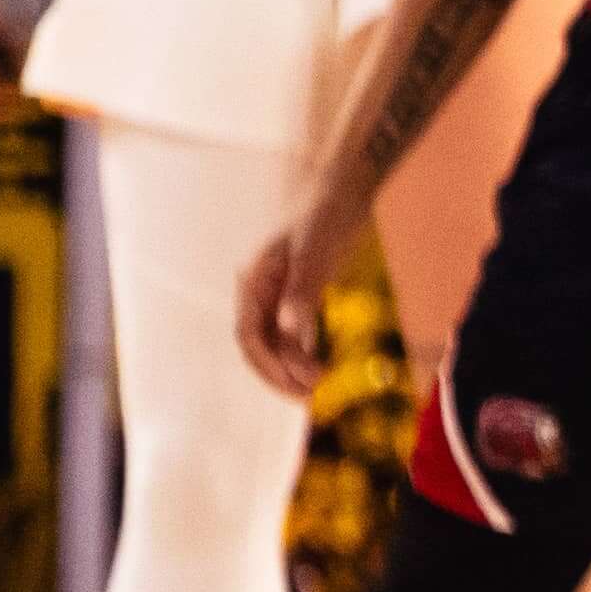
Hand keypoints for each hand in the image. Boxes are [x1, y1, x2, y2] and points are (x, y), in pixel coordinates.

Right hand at [236, 213, 346, 397]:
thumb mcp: (315, 253)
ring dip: (289, 366)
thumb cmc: (325, 218)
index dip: (269, 366)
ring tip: (315, 388)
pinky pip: (288, 329)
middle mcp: (260, 291)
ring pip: (273, 339)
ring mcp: (276, 292)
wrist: (340, 193)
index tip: (296, 386)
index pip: (249, 336)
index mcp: (255, 283)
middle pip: (257, 344)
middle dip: (277, 373)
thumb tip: (288, 328)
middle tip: (307, 398)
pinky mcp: (296, 291)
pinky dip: (299, 350)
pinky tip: (315, 366)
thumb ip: (301, 290)